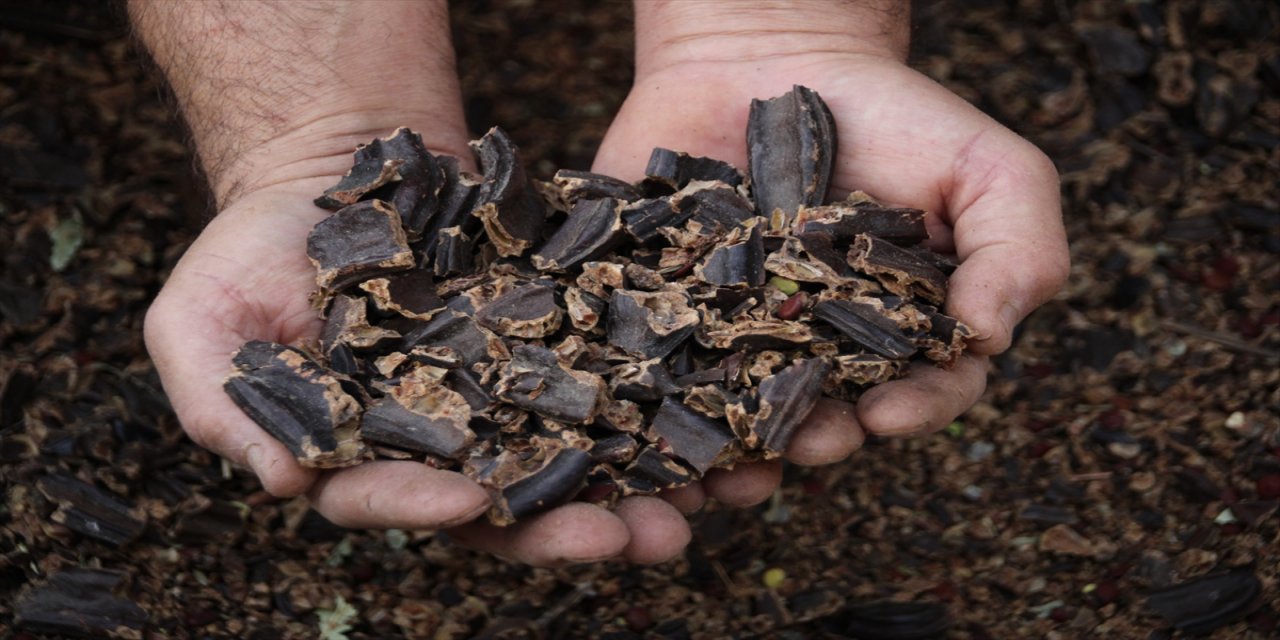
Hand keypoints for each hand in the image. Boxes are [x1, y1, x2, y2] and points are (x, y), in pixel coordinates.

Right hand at [144, 173, 723, 565]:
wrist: (332, 166)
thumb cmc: (250, 250)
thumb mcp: (197, 326)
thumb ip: (224, 411)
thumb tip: (282, 484)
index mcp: (360, 456)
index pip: (395, 498)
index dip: (428, 504)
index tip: (470, 497)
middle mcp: (442, 441)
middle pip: (510, 502)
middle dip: (568, 526)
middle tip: (633, 539)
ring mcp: (503, 393)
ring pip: (576, 453)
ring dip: (637, 483)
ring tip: (696, 501)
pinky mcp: (552, 341)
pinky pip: (609, 374)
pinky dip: (655, 398)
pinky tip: (708, 415)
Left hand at [592, 25, 1068, 477]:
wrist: (776, 55)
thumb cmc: (897, 116)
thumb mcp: (989, 167)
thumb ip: (1019, 250)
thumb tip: (989, 338)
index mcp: (903, 335)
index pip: (923, 392)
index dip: (911, 410)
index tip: (886, 412)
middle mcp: (822, 352)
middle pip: (826, 417)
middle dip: (817, 438)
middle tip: (805, 440)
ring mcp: (740, 337)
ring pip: (736, 415)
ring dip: (732, 454)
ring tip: (722, 470)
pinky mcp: (664, 311)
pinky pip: (654, 367)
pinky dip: (647, 405)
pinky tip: (642, 431)